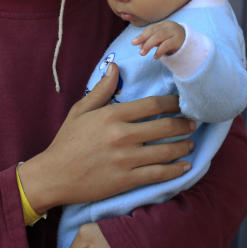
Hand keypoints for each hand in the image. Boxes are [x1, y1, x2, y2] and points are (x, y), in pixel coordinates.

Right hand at [17, 64, 194, 212]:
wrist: (54, 175)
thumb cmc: (67, 141)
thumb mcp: (80, 110)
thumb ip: (102, 90)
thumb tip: (115, 67)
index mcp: (112, 115)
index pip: (153, 105)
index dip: (173, 103)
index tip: (182, 103)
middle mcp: (122, 135)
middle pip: (165, 127)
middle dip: (184, 124)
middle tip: (193, 123)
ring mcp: (126, 159)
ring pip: (166, 151)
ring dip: (184, 147)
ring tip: (190, 143)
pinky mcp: (126, 180)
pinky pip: (159, 174)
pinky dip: (176, 170)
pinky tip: (185, 167)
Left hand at [131, 20, 184, 57]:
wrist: (191, 45)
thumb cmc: (173, 41)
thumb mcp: (162, 40)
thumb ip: (151, 40)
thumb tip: (138, 44)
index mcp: (164, 24)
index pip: (151, 28)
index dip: (142, 35)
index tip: (134, 42)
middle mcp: (169, 26)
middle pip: (154, 31)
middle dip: (143, 39)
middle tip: (136, 46)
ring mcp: (175, 33)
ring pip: (159, 37)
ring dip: (149, 45)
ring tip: (142, 53)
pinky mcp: (179, 41)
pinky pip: (167, 45)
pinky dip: (159, 50)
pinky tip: (155, 56)